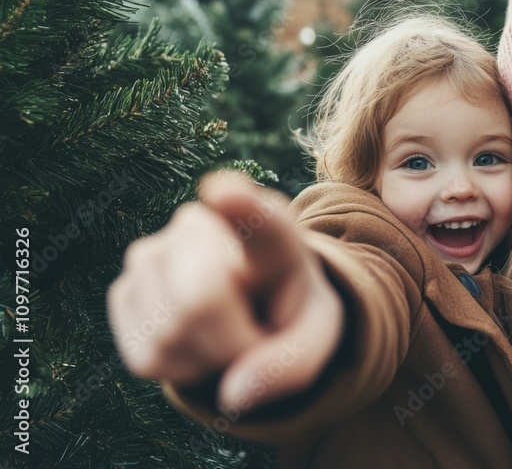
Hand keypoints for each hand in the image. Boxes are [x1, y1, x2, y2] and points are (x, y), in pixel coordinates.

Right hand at [107, 171, 343, 411]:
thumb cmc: (287, 314)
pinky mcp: (123, 290)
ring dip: (206, 359)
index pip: (259, 220)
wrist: (250, 312)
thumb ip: (294, 364)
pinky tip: (195, 341)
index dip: (240, 207)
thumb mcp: (315, 337)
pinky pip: (147, 356)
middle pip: (201, 302)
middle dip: (232, 345)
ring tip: (225, 334)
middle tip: (255, 340)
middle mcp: (203, 226)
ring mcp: (154, 253)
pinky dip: (178, 369)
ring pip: (171, 334)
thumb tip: (234, 394)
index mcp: (269, 231)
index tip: (224, 191)